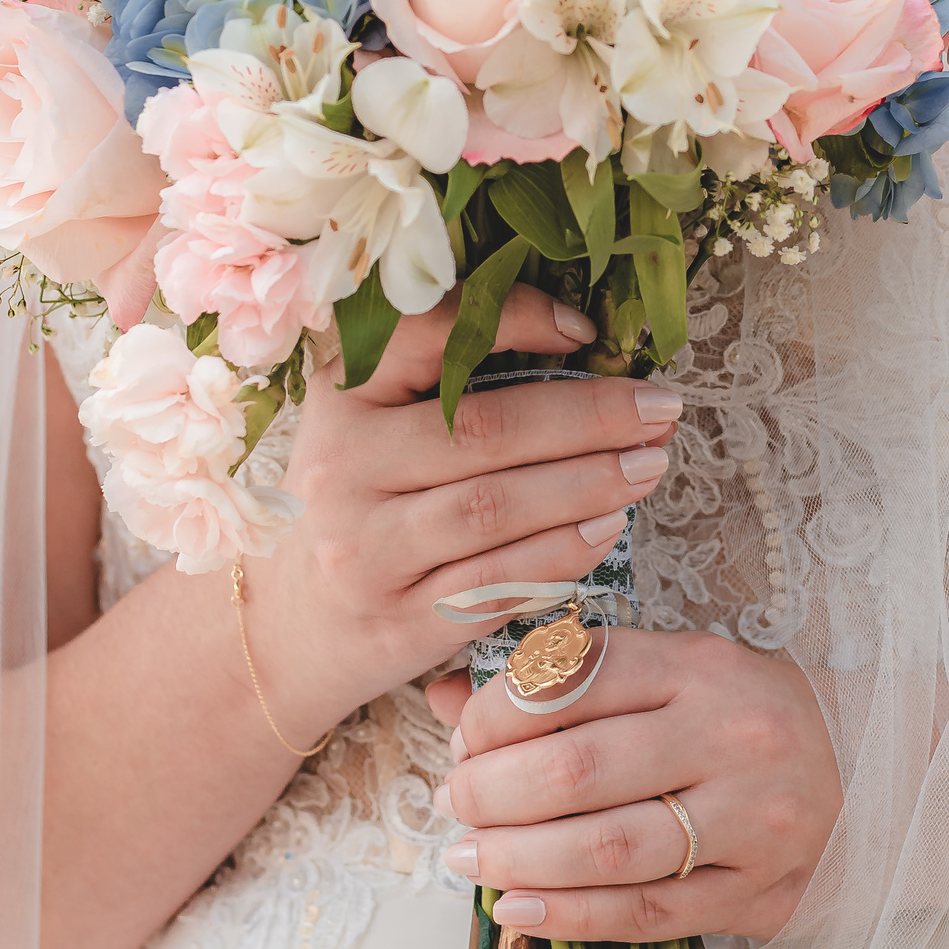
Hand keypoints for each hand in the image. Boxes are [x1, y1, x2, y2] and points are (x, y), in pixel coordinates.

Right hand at [248, 285, 680, 745]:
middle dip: (589, 417)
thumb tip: (583, 349)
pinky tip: (607, 531)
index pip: (426, 334)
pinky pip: (497, 582)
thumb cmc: (358, 507)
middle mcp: (344, 467)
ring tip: (647, 467)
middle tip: (659, 410)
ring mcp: (366, 549)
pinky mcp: (398, 620)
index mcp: (341, 396)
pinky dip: (561, 555)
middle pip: (484, 429)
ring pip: (495, 508)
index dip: (515, 320)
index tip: (587, 330)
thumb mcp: (369, 427)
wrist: (289, 627)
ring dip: (588, 485)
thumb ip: (442, 385)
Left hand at [427, 628, 840, 940]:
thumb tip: (445, 699)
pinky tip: (518, 910)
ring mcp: (752, 819)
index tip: (463, 738)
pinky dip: (571, 916)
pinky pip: (650, 912)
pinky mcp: (764, 892)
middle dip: (490, 793)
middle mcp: (728, 736)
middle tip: (453, 805)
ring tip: (468, 858)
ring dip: (517, 859)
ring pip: (608, 849)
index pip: (571, 681)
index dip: (495, 715)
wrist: (876, 769)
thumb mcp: (665, 672)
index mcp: (697, 666)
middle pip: (576, 769)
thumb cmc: (742, 713)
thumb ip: (559, 681)